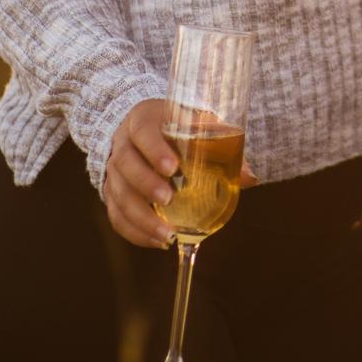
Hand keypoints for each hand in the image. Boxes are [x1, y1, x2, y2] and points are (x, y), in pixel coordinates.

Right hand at [105, 98, 259, 250]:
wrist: (148, 130)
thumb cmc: (179, 127)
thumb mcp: (198, 124)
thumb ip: (221, 144)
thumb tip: (250, 177)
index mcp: (143, 119)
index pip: (143, 132)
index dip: (154, 150)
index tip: (173, 167)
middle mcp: (122, 143)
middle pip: (125, 165)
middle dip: (145, 184)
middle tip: (168, 200)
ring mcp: (113, 170)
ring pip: (118, 195)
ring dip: (141, 218)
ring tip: (167, 235)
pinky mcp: (112, 193)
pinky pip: (116, 215)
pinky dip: (135, 232)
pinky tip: (157, 241)